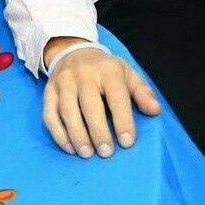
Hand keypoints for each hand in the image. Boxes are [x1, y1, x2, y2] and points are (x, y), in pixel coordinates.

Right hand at [42, 40, 160, 158]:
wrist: (73, 51)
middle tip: (106, 153)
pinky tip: (69, 147)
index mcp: (107, 70)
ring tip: (87, 153)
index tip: (127, 141)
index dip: (122, 119)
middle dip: (98, 131)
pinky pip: (50, 114)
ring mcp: (63, 81)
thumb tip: (155, 110)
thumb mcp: (126, 73)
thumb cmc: (104, 69)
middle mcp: (84, 74)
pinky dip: (58, 133)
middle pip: (90, 105)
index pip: (116, 96)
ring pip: (67, 110)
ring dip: (77, 135)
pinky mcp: (49, 90)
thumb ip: (141, 91)